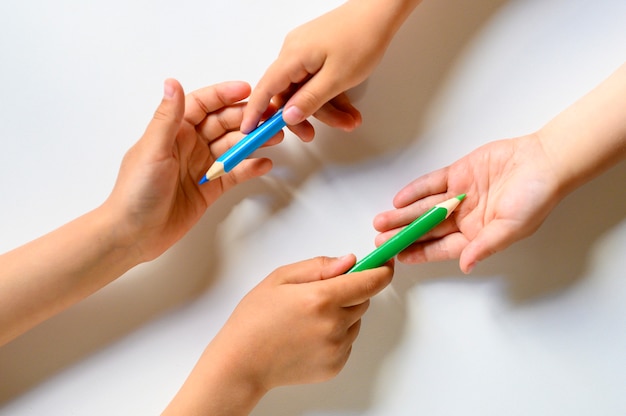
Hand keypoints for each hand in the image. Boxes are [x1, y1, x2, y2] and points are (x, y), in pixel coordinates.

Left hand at [103, 79, 277, 261]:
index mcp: (174, 131)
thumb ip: (167, 118)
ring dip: (253, 141)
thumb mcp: (153, 150)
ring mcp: (201, 166)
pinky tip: (264, 164)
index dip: (224, 95)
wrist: (134, 234)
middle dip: (247, 119)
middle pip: (223, 124)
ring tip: (274, 138)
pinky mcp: (210, 188)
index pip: (203, 105)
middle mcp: (189, 145)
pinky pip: (235, 173)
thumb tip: (173, 82)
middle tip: (270, 118)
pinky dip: (250, 168)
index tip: (248, 90)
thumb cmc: (136, 190)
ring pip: (233, 147)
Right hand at [217, 255, 392, 387]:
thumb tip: (350, 261)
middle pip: (363, 300)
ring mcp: (336, 349)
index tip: (385, 263)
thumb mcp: (280, 278)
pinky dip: (335, 335)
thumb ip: (319, 267)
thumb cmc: (254, 319)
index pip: (370, 282)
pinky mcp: (335, 366)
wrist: (241, 363)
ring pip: (355, 321)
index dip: (382, 270)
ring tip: (307, 319)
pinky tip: (308, 336)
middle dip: (350, 291)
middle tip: (319, 294)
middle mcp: (334, 325)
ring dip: (342, 314)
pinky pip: (347, 342)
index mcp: (321, 299)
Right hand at [241, 0, 410, 138]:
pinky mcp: (318, 53)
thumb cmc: (361, 39)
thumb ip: (310, 100)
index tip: (249, 130)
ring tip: (349, 120)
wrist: (380, 13)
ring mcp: (306, 52)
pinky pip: (316, 80)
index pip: (266, 88)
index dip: (256, 111)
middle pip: (289, 93)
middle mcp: (294, 53)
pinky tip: (348, 109)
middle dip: (305, 116)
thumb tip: (287, 116)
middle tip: (313, 135)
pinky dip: (330, 96)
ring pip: (306, 89)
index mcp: (293, 56)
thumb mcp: (336, 79)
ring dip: (326, 109)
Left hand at [373, 135, 562, 273]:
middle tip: (380, 240)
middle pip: (428, 229)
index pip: (442, 248)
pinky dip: (416, 191)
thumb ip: (485, 246)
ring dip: (403, 215)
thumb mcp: (511, 228)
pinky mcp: (458, 174)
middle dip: (404, 234)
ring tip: (381, 221)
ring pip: (425, 207)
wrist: (544, 160)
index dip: (420, 252)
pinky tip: (399, 200)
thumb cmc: (536, 197)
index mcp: (477, 235)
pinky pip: (432, 184)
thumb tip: (466, 266)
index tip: (399, 257)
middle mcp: (465, 217)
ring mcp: (460, 195)